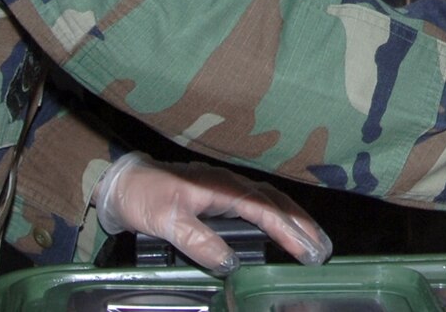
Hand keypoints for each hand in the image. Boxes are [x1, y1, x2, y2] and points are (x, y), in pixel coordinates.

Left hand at [95, 152, 332, 274]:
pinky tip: (282, 229)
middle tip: (323, 249)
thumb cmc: (144, 197)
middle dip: (302, 225)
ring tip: (313, 241)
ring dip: (293, 220)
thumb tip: (231, 263)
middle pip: (276, 203)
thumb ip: (198, 241)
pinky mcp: (220, 195)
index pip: (265, 211)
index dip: (288, 232)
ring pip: (270, 201)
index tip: (307, 251)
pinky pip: (258, 203)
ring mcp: (227, 187)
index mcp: (223, 187)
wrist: (123, 183)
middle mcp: (230, 183)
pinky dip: (276, 216)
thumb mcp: (168, 222)